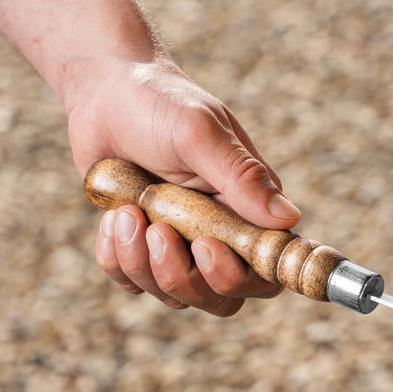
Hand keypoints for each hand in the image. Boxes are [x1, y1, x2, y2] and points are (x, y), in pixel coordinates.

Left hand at [65, 59, 299, 316]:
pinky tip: (113, 216)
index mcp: (248, 210)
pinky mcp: (140, 251)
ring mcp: (179, 248)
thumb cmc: (160, 103)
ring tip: (128, 211)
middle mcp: (219, 236)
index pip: (264, 272)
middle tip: (159, 231)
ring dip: (141, 262)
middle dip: (182, 276)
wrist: (104, 92)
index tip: (206, 246)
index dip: (239, 277)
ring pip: (172, 295)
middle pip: (218, 299)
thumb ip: (241, 177)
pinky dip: (116, 257)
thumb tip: (288, 219)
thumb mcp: (200, 133)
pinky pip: (131, 283)